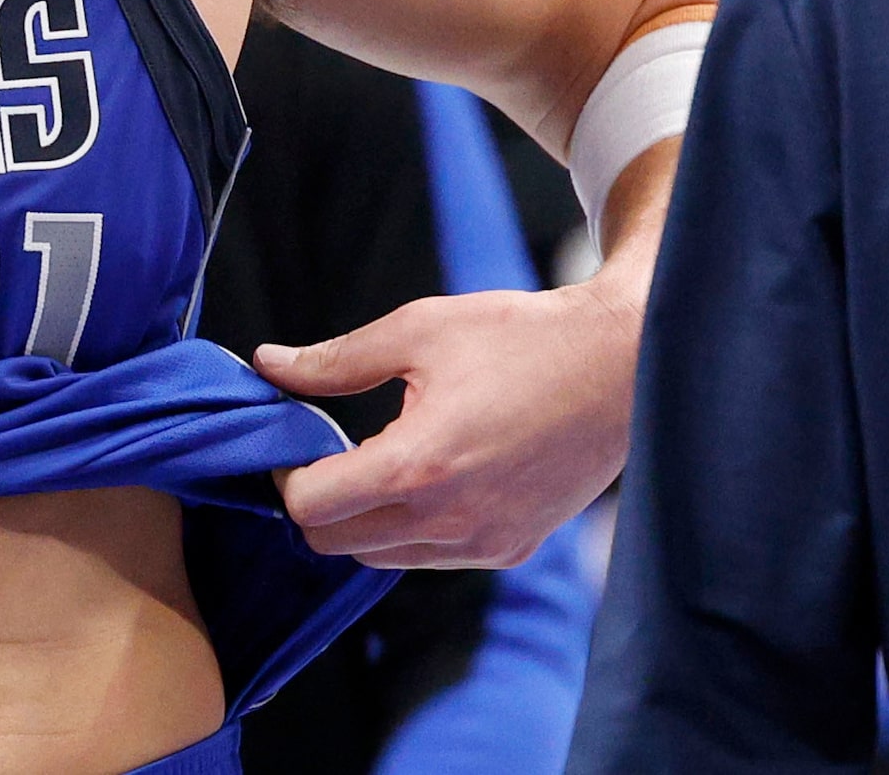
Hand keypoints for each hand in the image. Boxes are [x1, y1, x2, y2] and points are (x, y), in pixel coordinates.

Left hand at [253, 280, 639, 567]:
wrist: (620, 368)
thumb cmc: (520, 339)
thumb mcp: (417, 330)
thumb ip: (335, 360)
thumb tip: (268, 365)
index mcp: (417, 467)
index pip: (310, 507)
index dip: (286, 474)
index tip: (296, 441)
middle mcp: (450, 521)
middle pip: (335, 544)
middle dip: (317, 500)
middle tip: (330, 449)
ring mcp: (485, 542)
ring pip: (380, 557)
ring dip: (363, 517)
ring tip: (381, 456)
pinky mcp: (511, 549)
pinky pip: (431, 558)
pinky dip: (410, 529)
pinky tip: (427, 476)